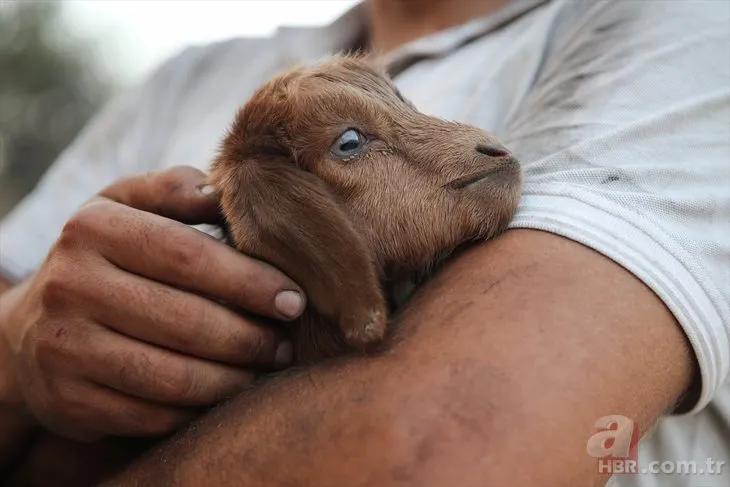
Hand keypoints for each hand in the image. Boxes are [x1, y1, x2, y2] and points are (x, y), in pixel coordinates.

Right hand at [0, 166, 305, 441]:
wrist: (30, 328)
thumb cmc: (103, 257)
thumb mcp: (125, 206)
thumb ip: (173, 190)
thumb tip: (223, 190)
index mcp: (92, 228)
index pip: (188, 256)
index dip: (250, 281)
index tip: (293, 299)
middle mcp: (70, 286)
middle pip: (187, 322)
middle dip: (252, 337)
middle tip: (287, 342)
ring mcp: (64, 349)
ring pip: (174, 377)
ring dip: (235, 379)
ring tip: (267, 368)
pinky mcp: (69, 401)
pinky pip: (154, 415)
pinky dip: (201, 409)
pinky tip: (226, 393)